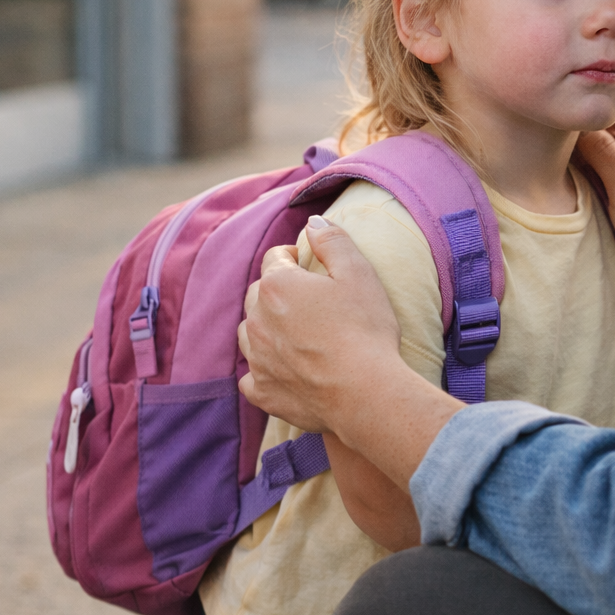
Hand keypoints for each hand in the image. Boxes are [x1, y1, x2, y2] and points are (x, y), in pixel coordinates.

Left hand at [238, 219, 403, 433]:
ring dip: (264, 327)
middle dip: (276, 290)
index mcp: (278, 286)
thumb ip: (333, 241)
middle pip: (258, 294)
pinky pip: (250, 377)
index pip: (275, 259)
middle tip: (306, 297)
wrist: (366, 393)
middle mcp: (257, 320)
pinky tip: (279, 369)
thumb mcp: (359, 273)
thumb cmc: (366, 329)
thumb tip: (313, 221)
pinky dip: (261, 370)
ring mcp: (257, 359)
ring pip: (248, 333)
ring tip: (291, 331)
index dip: (292, 257)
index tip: (307, 263)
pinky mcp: (263, 392)